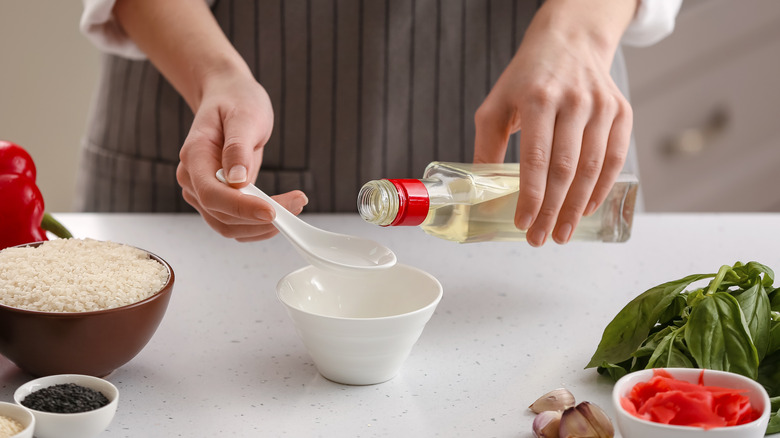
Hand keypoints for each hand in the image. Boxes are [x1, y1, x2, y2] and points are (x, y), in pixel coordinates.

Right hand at [176, 70, 307, 241]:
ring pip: (229, 226)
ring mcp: (203, 192)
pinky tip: (283, 211)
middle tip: (298, 203)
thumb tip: (236, 180)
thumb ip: (238, 148)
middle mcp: (192, 179)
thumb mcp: (244, 116)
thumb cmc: (236, 102)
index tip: (273, 211)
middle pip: (222, 216)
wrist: (229, 98)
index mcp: (194, 156)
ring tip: (296, 204)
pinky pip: (236, 223)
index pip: (212, 194)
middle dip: (261, 219)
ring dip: (263, 227)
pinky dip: (259, 225)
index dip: (242, 208)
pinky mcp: (219, 199)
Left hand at [473, 0, 635, 246]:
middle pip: (566, 169)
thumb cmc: (527, 79)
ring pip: (592, 168)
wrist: (568, 42)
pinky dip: (602, 188)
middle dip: (553, 211)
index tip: (522, 223)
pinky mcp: (621, 111)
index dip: (531, 196)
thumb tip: (479, 192)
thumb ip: (487, 146)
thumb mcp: (496, 104)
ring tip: (562, 233)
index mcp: (538, 98)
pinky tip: (587, 208)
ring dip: (578, 207)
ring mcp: (601, 106)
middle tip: (540, 238)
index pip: (536, 158)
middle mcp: (574, 101)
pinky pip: (615, 158)